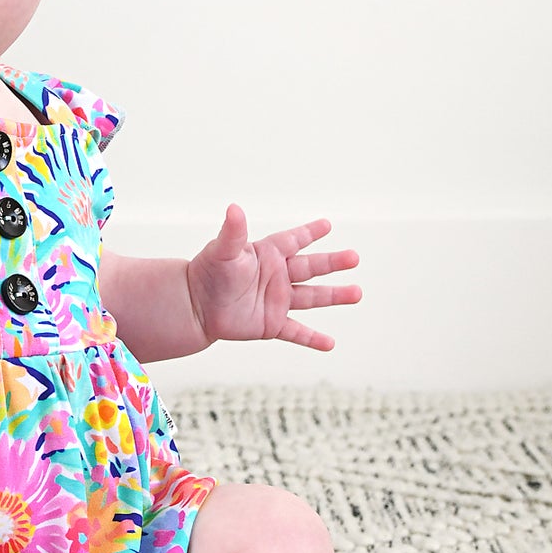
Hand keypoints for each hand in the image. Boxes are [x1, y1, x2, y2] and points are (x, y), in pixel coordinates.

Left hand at [186, 206, 360, 350]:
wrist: (194, 306)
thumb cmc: (207, 273)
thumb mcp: (222, 250)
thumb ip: (233, 232)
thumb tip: (234, 208)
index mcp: (267, 255)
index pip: (293, 240)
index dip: (309, 232)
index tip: (326, 225)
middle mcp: (277, 276)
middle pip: (311, 267)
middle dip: (333, 263)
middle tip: (354, 257)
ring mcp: (276, 301)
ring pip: (312, 297)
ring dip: (334, 296)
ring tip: (357, 293)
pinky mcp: (271, 324)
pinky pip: (296, 332)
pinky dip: (312, 339)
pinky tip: (330, 344)